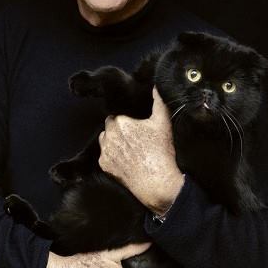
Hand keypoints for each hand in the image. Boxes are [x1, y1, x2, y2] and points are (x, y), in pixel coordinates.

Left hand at [98, 87, 184, 215]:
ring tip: (130, 150)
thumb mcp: (163, 123)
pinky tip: (126, 161)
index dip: (128, 122)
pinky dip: (113, 157)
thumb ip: (158, 101)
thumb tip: (156, 85)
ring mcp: (105, 151)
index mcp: (120, 122)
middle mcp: (109, 135)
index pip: (118, 116)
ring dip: (114, 142)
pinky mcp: (104, 164)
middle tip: (135, 139)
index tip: (137, 129)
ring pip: (106, 141)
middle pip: (110, 128)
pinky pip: (105, 156)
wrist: (157, 182)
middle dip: (119, 131)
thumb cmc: (161, 152)